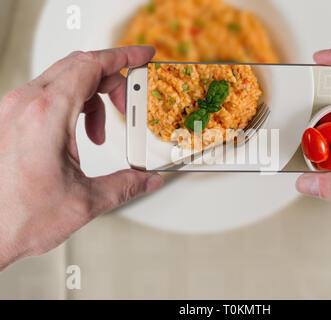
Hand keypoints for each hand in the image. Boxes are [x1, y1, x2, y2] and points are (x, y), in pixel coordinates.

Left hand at [0, 46, 162, 269]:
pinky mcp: (9, 119)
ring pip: (63, 80)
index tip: (142, 55)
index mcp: (47, 114)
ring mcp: (13, 110)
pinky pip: (47, 95)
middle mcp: (26, 104)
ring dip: (91, 98)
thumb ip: (126, 185)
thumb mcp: (85, 201)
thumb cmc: (16, 217)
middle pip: (79, 67)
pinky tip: (76, 138)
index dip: (123, 56)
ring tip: (98, 134)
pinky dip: (71, 107)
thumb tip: (149, 180)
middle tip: (128, 103)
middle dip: (111, 81)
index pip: (91, 65)